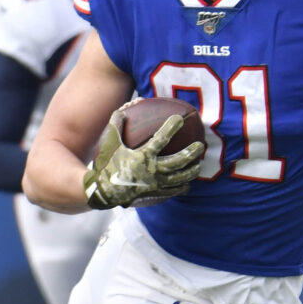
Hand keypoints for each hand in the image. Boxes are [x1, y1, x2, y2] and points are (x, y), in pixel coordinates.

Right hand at [83, 108, 203, 208]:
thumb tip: (122, 110)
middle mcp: (151, 170)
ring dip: (191, 171)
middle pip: (178, 161)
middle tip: (201, 146)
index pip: (161, 139)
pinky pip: (172, 191)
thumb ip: (116, 126)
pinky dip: (181, 187)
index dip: (171, 127)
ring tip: (199, 166)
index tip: (179, 119)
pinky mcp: (154, 193)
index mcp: (142, 156)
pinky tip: (188, 185)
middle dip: (191, 153)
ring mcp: (154, 184)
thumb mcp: (109, 144)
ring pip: (179, 178)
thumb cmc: (106, 165)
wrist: (101, 192)